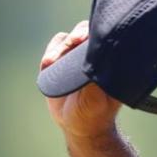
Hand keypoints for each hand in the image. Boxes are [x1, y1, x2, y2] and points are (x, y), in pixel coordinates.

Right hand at [39, 20, 121, 138]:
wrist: (78, 125)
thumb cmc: (94, 114)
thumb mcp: (96, 100)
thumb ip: (94, 82)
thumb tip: (92, 62)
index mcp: (108, 62)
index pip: (104, 38)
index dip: (95, 34)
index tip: (86, 40)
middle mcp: (92, 56)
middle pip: (85, 32)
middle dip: (77, 35)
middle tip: (74, 42)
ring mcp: (74, 58)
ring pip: (66, 39)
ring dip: (61, 46)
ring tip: (54, 61)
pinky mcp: (58, 62)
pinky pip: (53, 48)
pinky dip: (50, 52)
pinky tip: (48, 63)